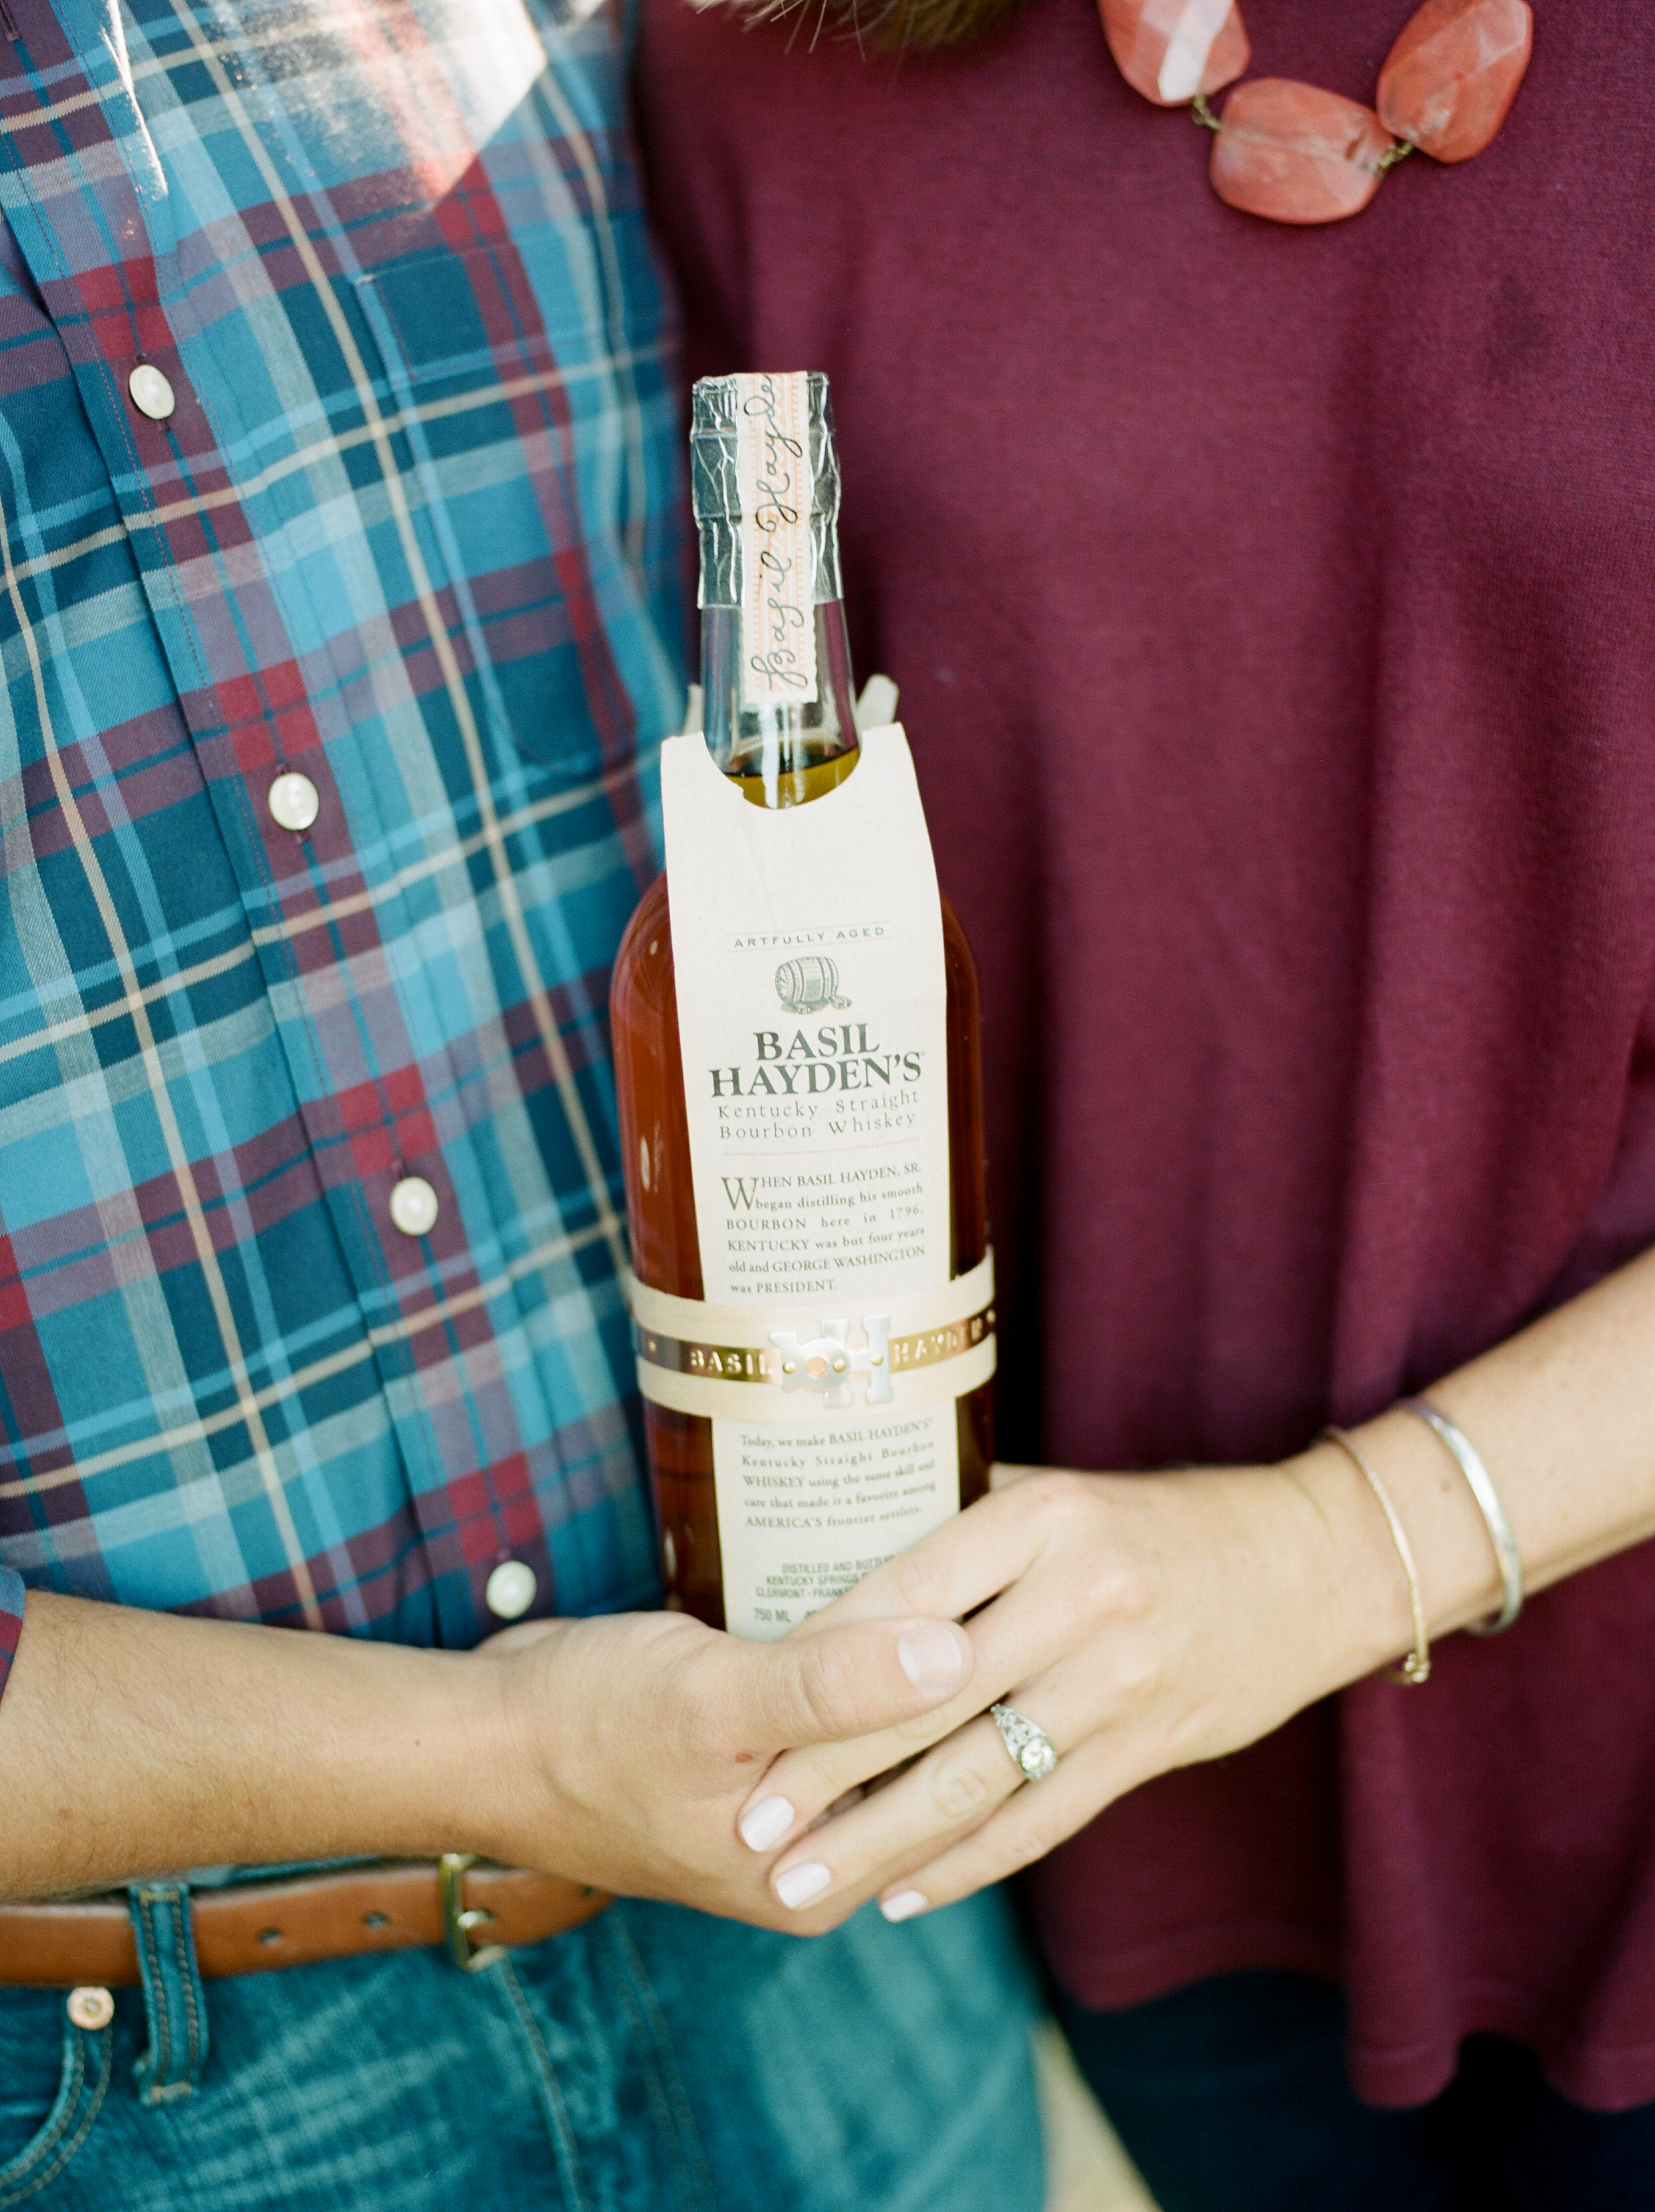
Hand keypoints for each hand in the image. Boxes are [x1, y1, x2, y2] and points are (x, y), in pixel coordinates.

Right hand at [472, 1605, 975, 1929]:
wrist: (487, 1734)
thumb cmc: (586, 1727)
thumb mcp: (714, 1702)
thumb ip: (831, 1686)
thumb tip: (952, 1652)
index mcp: (824, 1877)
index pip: (957, 1785)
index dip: (998, 1688)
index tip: (1022, 1590)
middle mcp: (820, 1856)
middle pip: (934, 1760)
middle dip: (970, 1667)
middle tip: (1001, 1561)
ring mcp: (793, 1808)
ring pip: (895, 1728)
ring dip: (925, 1653)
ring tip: (965, 1558)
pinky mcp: (768, 1756)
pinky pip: (849, 1706)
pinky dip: (872, 1650)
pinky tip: (892, 1583)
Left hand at [732, 1451, 1425, 1924]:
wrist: (1314, 1563)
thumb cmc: (1160, 1521)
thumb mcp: (1059, 1492)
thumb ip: (958, 1519)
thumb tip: (830, 1541)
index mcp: (1039, 1520)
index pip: (900, 1597)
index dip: (816, 1670)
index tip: (746, 1721)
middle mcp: (1077, 1598)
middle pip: (925, 1701)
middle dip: (825, 1778)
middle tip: (748, 1830)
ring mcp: (1120, 1680)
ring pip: (976, 1779)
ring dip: (881, 1843)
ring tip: (803, 1885)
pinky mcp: (1152, 1746)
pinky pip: (1042, 1821)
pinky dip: (968, 1864)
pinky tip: (903, 1895)